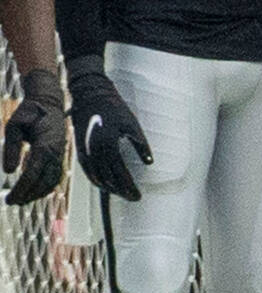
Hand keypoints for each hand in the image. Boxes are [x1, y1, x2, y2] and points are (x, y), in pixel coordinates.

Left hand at [3, 69, 65, 204]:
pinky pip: (55, 176)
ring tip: (21, 199)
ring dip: (37, 193)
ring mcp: (60, 154)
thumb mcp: (14, 126)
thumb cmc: (29, 112)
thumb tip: (9, 171)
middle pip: (43, 182)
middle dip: (27, 195)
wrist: (49, 102)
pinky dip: (46, 187)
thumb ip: (10, 148)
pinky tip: (34, 191)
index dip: (21, 190)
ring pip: (52, 182)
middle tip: (11, 201)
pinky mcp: (60, 155)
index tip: (9, 199)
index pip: (32, 175)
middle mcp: (56, 153)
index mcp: (45, 146)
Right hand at [68, 56, 151, 200]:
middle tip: (133, 197)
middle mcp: (95, 152)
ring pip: (97, 178)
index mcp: (108, 145)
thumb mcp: (132, 124)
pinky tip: (106, 184)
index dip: (129, 186)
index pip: (120, 173)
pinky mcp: (80, 150)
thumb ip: (141, 144)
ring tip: (122, 193)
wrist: (90, 94)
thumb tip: (150, 162)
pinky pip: (88, 172)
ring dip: (110, 188)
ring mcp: (85, 152)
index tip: (138, 196)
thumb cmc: (114, 107)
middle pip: (108, 179)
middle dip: (121, 191)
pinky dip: (97, 181)